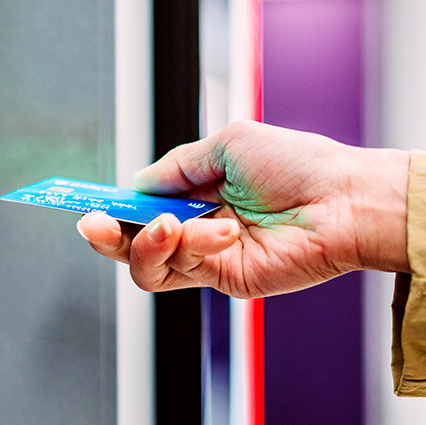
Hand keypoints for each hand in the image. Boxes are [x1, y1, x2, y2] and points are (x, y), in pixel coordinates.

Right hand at [78, 121, 409, 296]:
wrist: (343, 200)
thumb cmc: (301, 165)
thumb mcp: (228, 144)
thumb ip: (178, 166)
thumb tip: (137, 184)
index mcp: (198, 192)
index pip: (140, 205)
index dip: (110, 206)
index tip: (82, 203)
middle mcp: (198, 227)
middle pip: (130, 243)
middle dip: (107, 235)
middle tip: (94, 223)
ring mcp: (209, 257)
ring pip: (147, 264)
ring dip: (149, 243)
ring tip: (170, 225)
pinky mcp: (224, 280)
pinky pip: (180, 271)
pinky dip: (189, 247)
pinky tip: (217, 229)